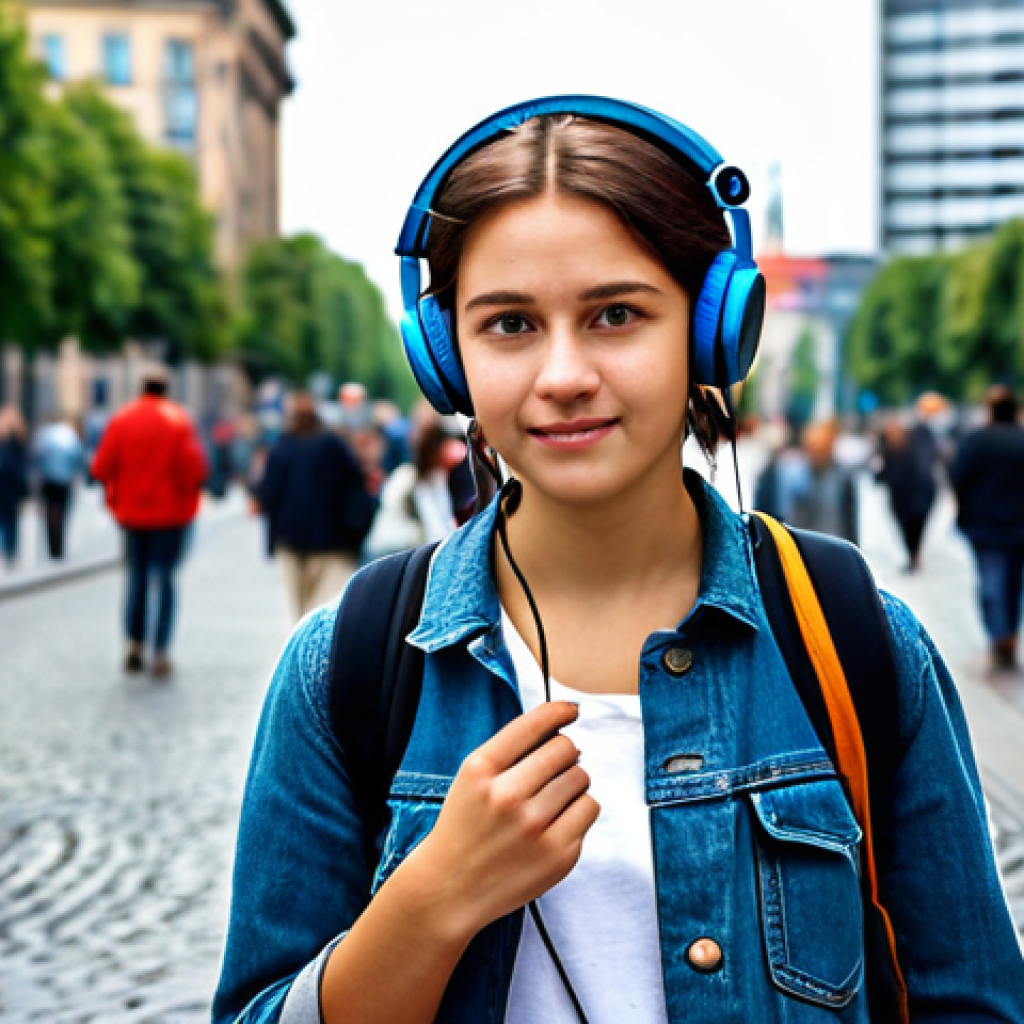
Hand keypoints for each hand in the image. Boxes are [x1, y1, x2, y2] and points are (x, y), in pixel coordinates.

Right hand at [398, 701, 598, 942]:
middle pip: (565, 748)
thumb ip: (511, 751)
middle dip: (563, 754)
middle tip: (551, 770)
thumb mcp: (471, 778)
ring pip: (581, 777)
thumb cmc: (465, 826)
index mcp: (481, 769)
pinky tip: (556, 822)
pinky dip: (578, 810)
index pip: (533, 724)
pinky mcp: (558, 854)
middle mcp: (507, 796)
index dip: (559, 712)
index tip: (571, 711)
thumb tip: (562, 726)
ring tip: (548, 800)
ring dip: (571, 782)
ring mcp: (534, 827)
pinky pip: (589, 808)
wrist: (450, 888)